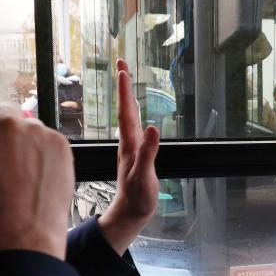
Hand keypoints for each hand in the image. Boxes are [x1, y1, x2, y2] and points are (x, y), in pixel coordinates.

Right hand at [0, 95, 72, 259]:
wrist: (25, 226)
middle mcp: (8, 121)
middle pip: (7, 110)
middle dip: (5, 127)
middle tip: (6, 156)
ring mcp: (36, 129)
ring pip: (30, 125)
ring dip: (26, 139)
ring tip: (24, 170)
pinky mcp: (58, 140)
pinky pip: (49, 138)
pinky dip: (45, 150)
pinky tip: (39, 173)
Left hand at [97, 59, 159, 253]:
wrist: (130, 212)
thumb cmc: (137, 197)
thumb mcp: (144, 176)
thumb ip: (149, 153)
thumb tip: (153, 128)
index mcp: (130, 144)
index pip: (126, 112)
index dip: (125, 91)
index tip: (123, 70)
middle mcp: (128, 141)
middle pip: (125, 108)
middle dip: (124, 86)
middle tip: (122, 63)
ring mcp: (130, 146)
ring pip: (128, 115)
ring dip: (127, 96)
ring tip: (126, 78)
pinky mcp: (135, 153)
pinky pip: (133, 125)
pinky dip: (134, 112)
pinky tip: (136, 109)